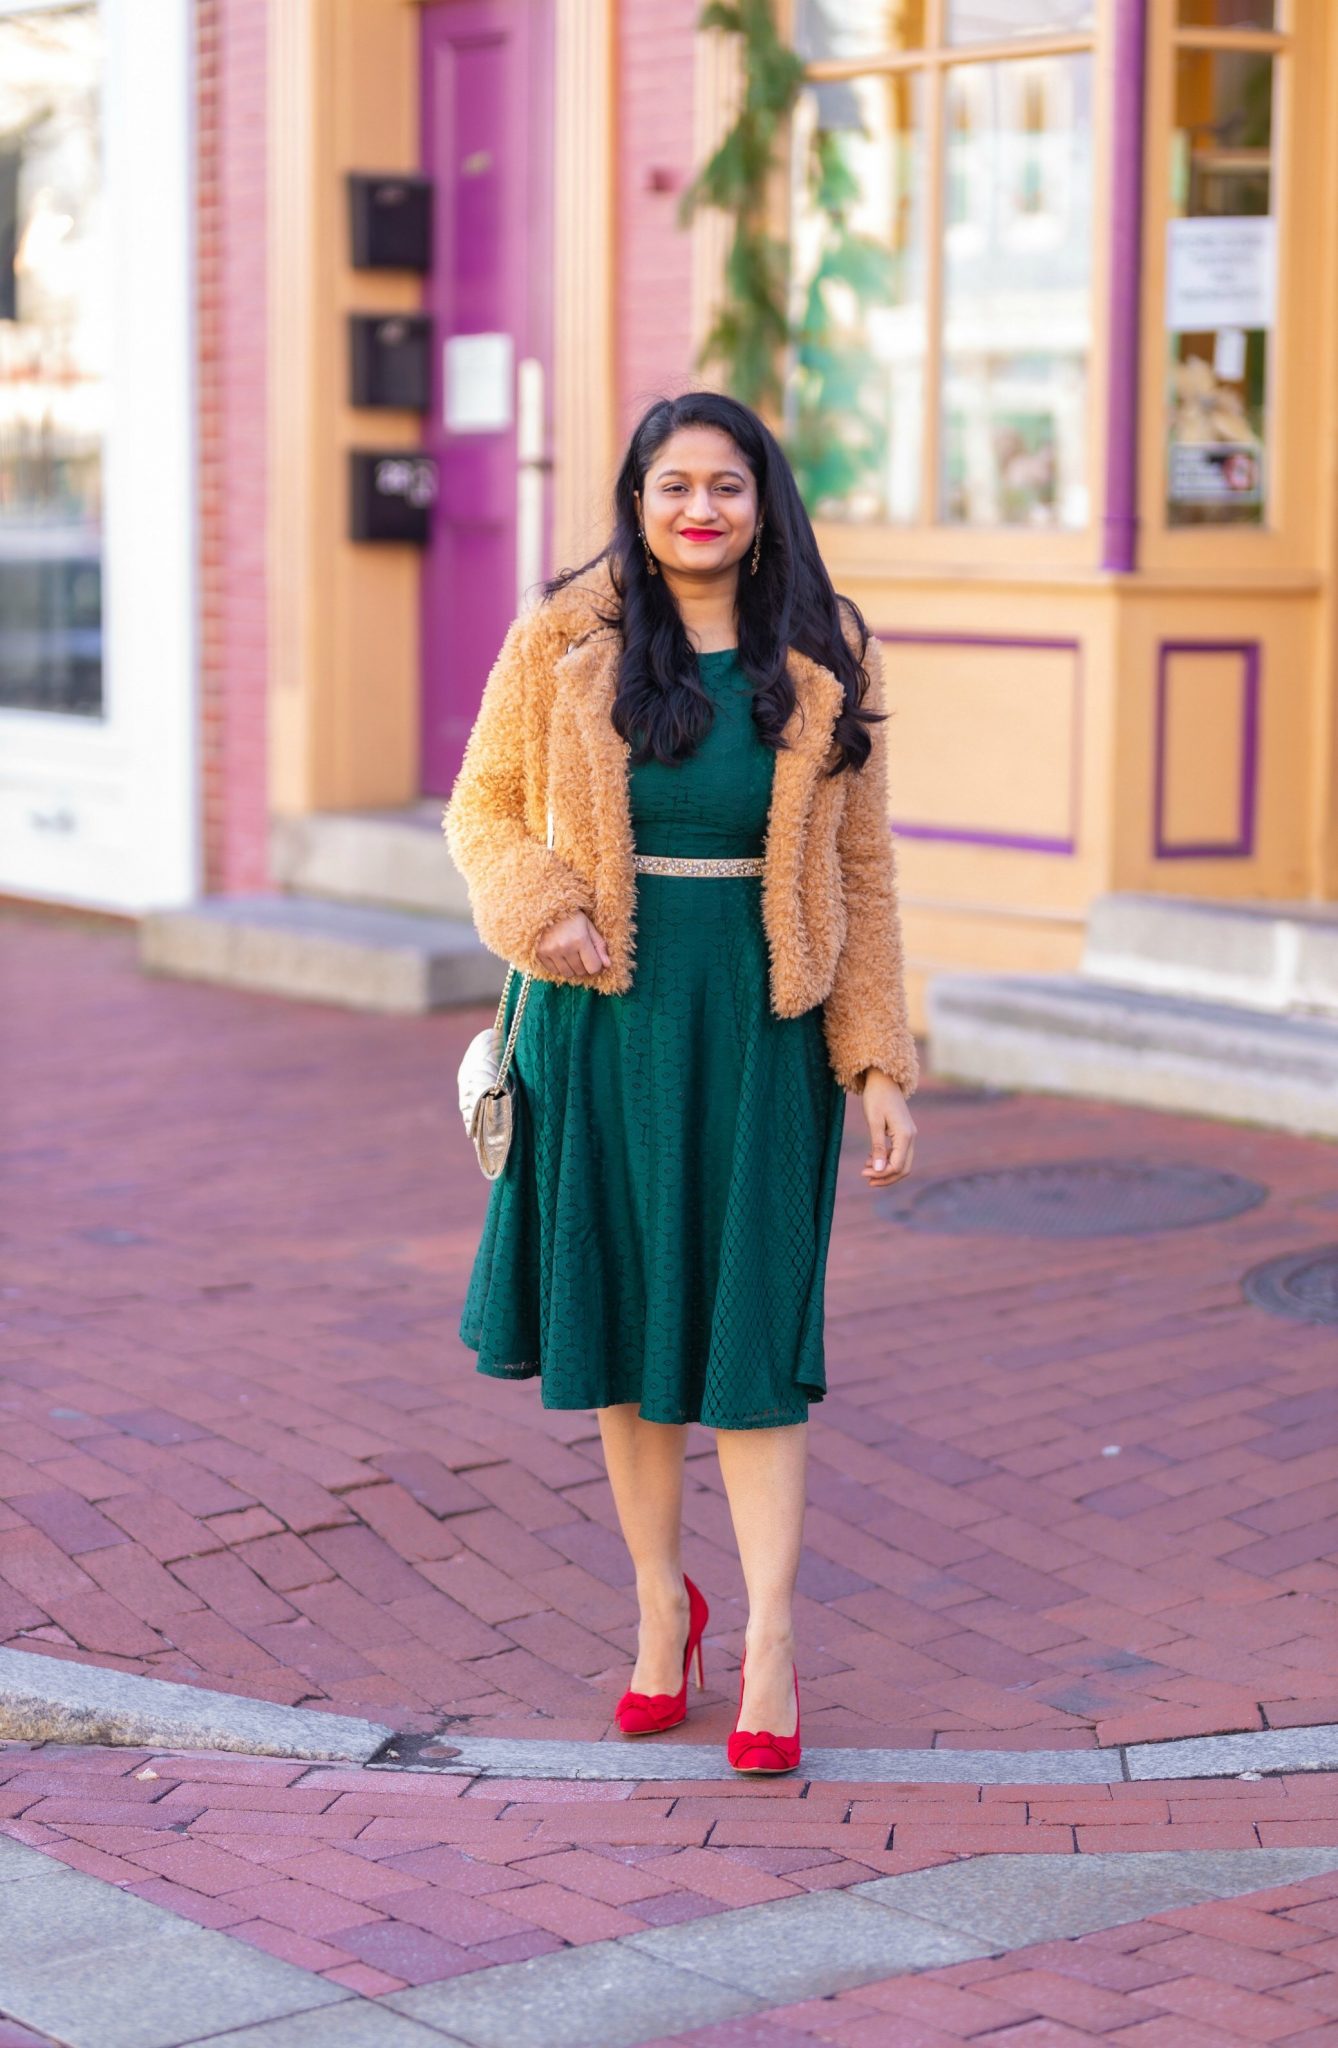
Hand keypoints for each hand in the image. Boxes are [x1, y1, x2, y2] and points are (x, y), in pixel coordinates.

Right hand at [536, 911, 611, 979]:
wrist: (547, 908)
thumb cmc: (572, 917)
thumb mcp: (589, 927)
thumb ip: (599, 946)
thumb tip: (607, 965)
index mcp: (580, 939)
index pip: (593, 967)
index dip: (596, 965)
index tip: (593, 958)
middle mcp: (565, 947)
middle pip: (581, 972)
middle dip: (584, 965)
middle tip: (580, 953)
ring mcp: (551, 951)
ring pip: (567, 974)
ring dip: (571, 968)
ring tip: (570, 954)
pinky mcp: (540, 953)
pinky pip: (554, 971)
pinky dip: (559, 967)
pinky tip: (560, 955)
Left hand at [858, 1071, 915, 1187]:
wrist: (883, 1079)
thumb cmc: (876, 1097)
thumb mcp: (874, 1122)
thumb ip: (878, 1147)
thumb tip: (879, 1170)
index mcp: (905, 1135)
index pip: (897, 1165)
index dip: (881, 1174)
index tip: (863, 1172)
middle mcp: (911, 1136)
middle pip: (904, 1167)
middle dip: (886, 1177)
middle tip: (866, 1179)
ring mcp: (909, 1135)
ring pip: (902, 1162)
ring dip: (886, 1169)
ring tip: (866, 1170)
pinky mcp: (904, 1132)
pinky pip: (899, 1152)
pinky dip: (887, 1159)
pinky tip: (871, 1159)